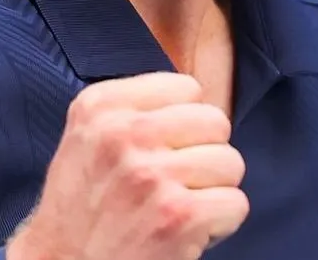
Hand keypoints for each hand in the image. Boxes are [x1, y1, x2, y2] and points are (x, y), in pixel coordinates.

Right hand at [6, 72, 248, 259]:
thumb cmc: (81, 207)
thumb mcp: (87, 136)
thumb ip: (134, 107)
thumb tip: (197, 98)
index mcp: (100, 106)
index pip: (186, 88)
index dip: (184, 123)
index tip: (162, 148)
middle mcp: (123, 133)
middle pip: (215, 122)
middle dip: (205, 154)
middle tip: (175, 182)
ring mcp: (152, 174)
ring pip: (231, 163)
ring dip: (213, 190)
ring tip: (178, 207)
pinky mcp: (178, 215)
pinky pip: (236, 203)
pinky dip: (220, 224)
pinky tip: (187, 230)